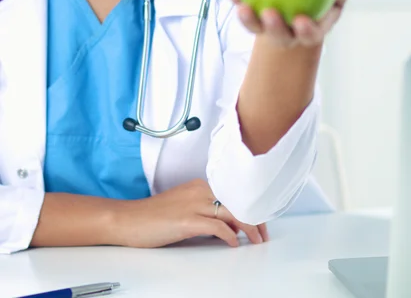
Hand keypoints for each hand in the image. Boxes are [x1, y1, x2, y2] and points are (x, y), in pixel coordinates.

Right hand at [112, 179, 267, 248]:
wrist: (128, 219)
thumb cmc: (153, 216)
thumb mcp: (184, 205)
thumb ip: (206, 209)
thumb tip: (228, 223)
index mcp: (200, 185)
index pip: (234, 193)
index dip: (250, 207)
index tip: (260, 220)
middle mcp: (199, 190)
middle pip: (236, 202)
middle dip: (254, 218)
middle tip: (263, 233)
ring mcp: (193, 204)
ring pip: (231, 213)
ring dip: (248, 228)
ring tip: (256, 239)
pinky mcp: (187, 221)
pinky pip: (217, 227)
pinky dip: (229, 236)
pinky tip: (234, 243)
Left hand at [228, 0, 354, 48]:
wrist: (297, 11)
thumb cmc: (320, 1)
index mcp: (309, 32)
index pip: (310, 34)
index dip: (306, 29)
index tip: (301, 20)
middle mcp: (287, 35)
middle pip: (280, 36)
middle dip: (274, 28)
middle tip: (269, 13)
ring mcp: (267, 29)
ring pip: (257, 28)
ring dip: (249, 20)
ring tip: (243, 7)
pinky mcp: (252, 19)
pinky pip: (244, 11)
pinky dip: (238, 1)